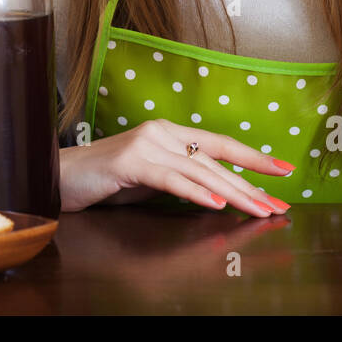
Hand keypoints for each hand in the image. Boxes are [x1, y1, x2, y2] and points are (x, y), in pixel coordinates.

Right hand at [59, 118, 295, 214]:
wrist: (57, 176)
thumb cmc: (102, 181)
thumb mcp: (149, 180)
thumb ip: (178, 179)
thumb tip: (215, 194)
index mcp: (168, 133)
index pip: (220, 144)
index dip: (253, 157)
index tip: (284, 171)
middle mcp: (161, 132)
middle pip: (216, 160)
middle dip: (252, 184)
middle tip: (279, 204)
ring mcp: (146, 144)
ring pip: (200, 171)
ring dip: (234, 193)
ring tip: (259, 209)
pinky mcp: (129, 162)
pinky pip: (171, 179)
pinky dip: (197, 193)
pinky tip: (217, 204)